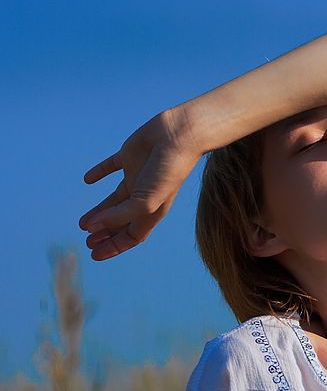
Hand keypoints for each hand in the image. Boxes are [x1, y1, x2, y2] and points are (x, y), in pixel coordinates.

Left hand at [79, 108, 202, 260]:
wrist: (179, 136)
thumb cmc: (167, 171)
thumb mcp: (144, 201)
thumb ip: (117, 216)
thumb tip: (91, 227)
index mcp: (152, 210)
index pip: (132, 235)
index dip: (114, 247)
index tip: (94, 254)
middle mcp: (144, 195)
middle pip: (122, 221)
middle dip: (105, 234)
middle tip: (87, 240)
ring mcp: (137, 175)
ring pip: (114, 200)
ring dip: (98, 211)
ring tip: (82, 222)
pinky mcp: (130, 156)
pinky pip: (111, 167)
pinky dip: (99, 173)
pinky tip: (88, 179)